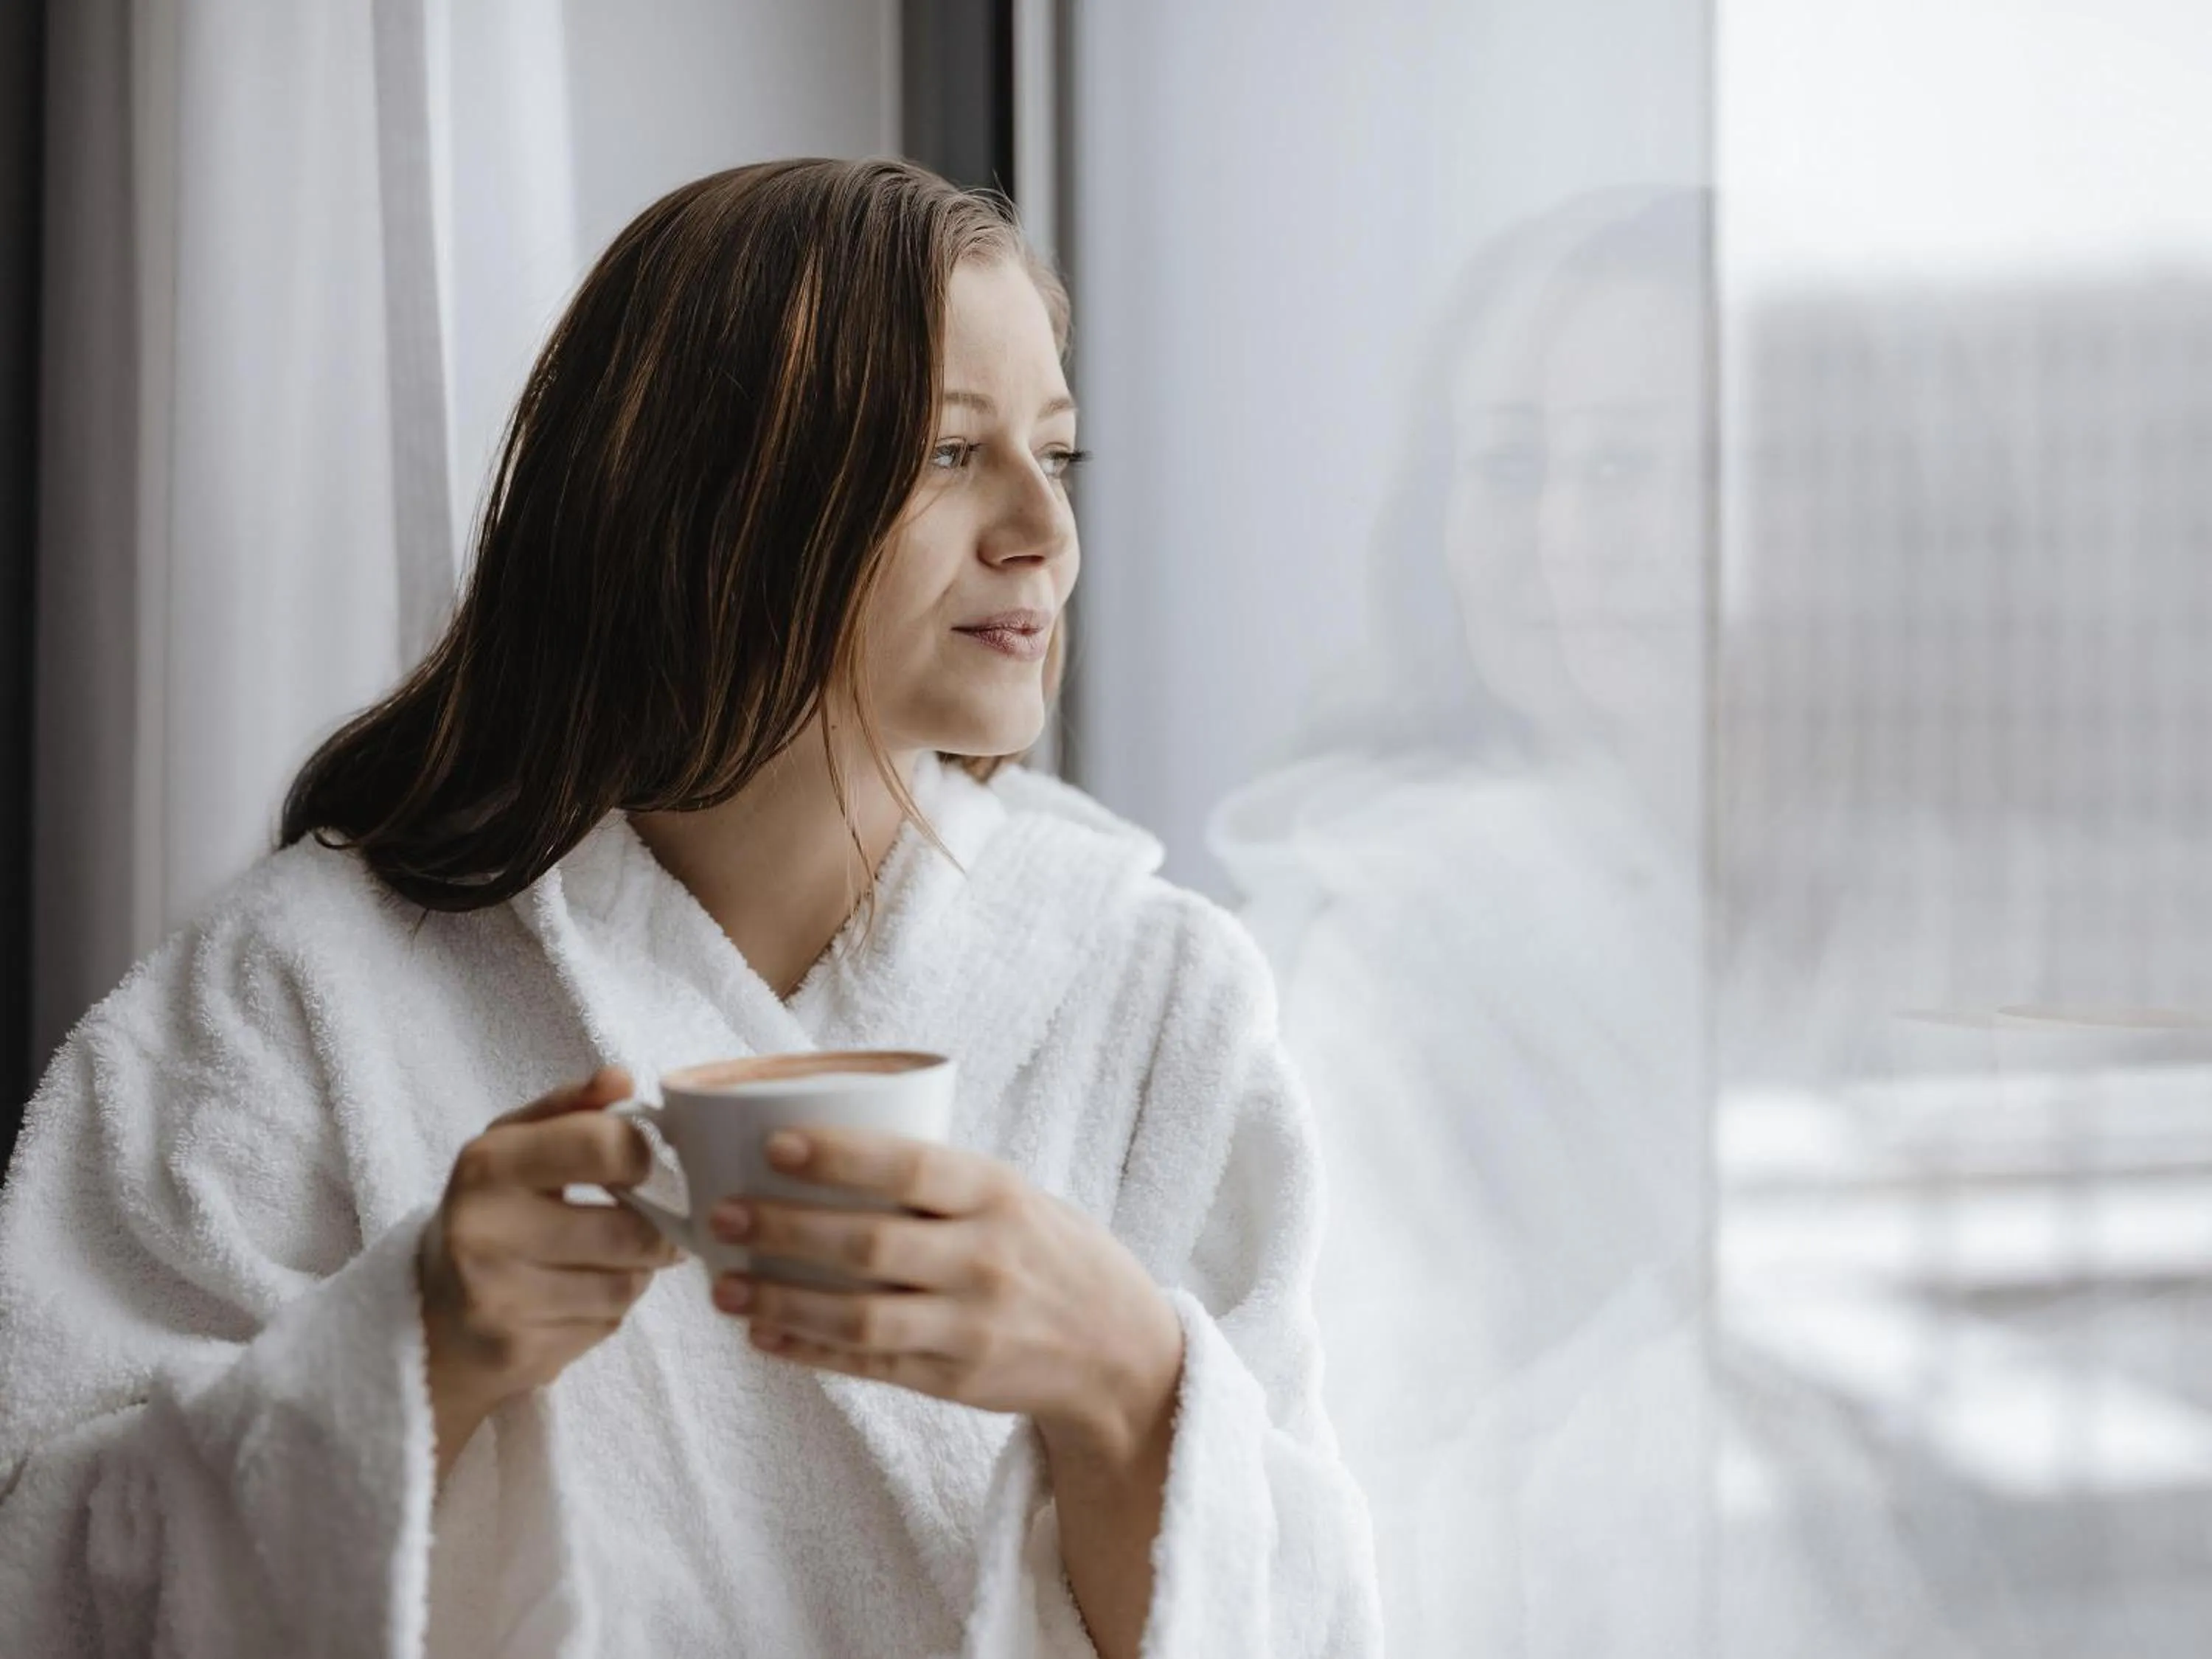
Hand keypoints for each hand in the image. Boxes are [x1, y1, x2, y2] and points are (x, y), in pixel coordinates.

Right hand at [418, 1066, 680, 1478]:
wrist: (431, 1314)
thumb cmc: (491, 1211)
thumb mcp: (514, 1144)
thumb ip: (571, 1106)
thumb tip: (621, 1077)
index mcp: (488, 1166)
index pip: (605, 1146)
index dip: (645, 1157)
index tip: (645, 1166)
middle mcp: (484, 1233)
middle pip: (631, 1230)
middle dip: (656, 1228)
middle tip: (650, 1222)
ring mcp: (497, 1299)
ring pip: (627, 1283)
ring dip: (636, 1271)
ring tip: (609, 1259)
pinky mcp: (517, 1351)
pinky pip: (607, 1324)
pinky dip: (610, 1310)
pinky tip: (579, 1296)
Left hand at [704, 1128, 1185, 1460]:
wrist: (1121, 1350)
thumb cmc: (1046, 1250)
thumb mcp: (1010, 1195)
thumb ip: (935, 1179)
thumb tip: (816, 1147)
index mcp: (998, 1195)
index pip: (909, 1168)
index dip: (837, 1156)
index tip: (773, 1143)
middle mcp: (986, 1260)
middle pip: (869, 1245)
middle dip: (784, 1229)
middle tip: (720, 1215)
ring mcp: (970, 1327)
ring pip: (859, 1317)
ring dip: (781, 1302)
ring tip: (723, 1288)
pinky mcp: (955, 1382)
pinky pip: (868, 1366)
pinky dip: (809, 1351)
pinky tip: (763, 1336)